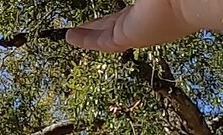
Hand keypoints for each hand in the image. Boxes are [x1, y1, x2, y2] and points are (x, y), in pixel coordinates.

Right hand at [64, 0, 196, 53]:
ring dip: (88, 35)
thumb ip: (137, 0)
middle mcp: (146, 23)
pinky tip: (69, 36)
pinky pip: (100, 41)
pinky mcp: (129, 38)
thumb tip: (136, 3)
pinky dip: (84, 40)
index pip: (129, 13)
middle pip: (116, 26)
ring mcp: (137, 31)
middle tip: (86, 27)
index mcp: (153, 9)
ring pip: (106, 35)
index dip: (113, 15)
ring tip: (72, 35)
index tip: (101, 18)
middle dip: (99, 27)